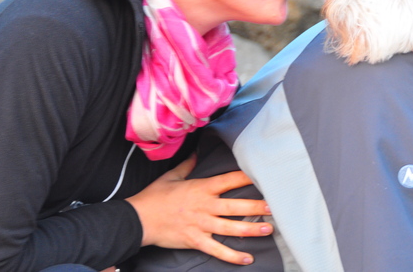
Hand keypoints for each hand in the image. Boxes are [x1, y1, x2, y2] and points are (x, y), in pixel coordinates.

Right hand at [126, 154, 272, 264]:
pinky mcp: (195, 241)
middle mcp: (204, 206)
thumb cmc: (154, 197)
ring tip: (268, 229)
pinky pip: (216, 250)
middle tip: (274, 207)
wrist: (138, 219)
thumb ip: (187, 165)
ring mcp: (201, 225)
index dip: (246, 178)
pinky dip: (232, 256)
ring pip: (230, 228)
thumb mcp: (171, 177)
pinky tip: (246, 259)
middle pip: (235, 206)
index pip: (228, 180)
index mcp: (201, 188)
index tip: (263, 175)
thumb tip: (196, 153)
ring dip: (250, 229)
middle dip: (256, 206)